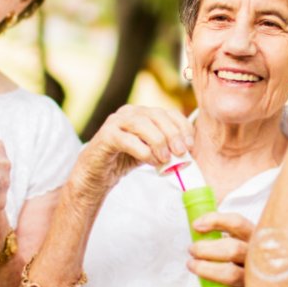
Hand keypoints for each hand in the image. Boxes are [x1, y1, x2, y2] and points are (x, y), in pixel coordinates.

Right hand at [72, 105, 193, 199]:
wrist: (97, 174)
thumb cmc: (125, 160)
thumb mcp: (151, 150)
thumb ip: (167, 147)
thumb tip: (188, 151)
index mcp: (143, 113)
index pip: (168, 112)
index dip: (182, 127)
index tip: (190, 145)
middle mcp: (129, 112)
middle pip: (157, 115)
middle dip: (173, 134)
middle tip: (181, 153)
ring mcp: (116, 122)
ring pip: (142, 125)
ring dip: (158, 142)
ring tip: (165, 159)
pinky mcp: (106, 135)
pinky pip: (127, 140)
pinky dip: (143, 151)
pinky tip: (150, 161)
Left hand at [188, 212, 253, 286]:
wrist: (270, 284)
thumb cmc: (247, 256)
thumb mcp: (240, 236)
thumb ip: (222, 228)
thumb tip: (197, 223)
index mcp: (254, 237)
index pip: (237, 223)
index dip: (214, 221)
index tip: (197, 225)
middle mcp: (257, 257)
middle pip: (233, 249)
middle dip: (206, 249)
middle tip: (192, 250)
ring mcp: (254, 279)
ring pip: (229, 275)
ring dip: (205, 270)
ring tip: (192, 265)